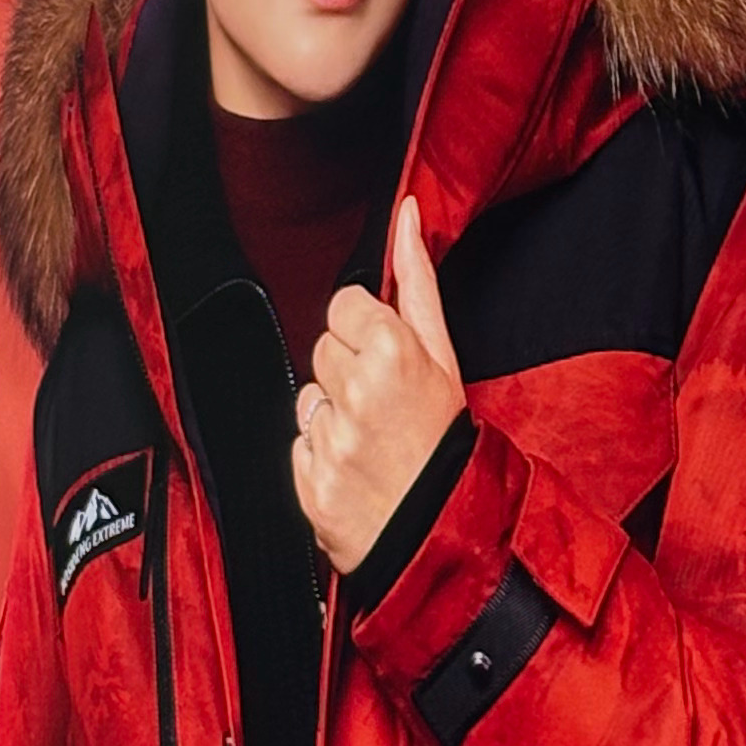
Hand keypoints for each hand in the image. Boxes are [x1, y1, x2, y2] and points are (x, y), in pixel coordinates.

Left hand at [294, 196, 465, 578]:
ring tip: (375, 439)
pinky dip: (321, 454)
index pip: (344, 305)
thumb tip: (408, 213)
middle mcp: (356, 392)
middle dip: (349, 370)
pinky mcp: (307, 479)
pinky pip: (298, 444)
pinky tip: (357, 467)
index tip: (390, 358)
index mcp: (392, 352)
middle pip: (323, 348)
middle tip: (387, 404)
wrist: (442, 531)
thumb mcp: (445, 355)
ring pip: (309, 397)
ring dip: (334, 414)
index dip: (368, 330)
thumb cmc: (447, 440)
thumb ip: (419, 281)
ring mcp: (330, 438)